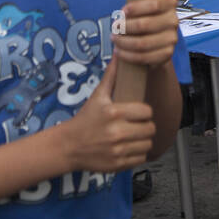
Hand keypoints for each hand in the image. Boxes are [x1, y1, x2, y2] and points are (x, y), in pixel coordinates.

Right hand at [59, 55, 155, 173]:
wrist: (69, 146)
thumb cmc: (86, 118)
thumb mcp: (98, 95)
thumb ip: (111, 75)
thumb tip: (119, 54)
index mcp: (114, 112)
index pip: (146, 112)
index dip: (144, 112)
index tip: (138, 112)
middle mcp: (116, 132)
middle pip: (150, 129)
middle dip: (145, 126)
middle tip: (137, 124)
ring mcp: (117, 150)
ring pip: (147, 144)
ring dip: (143, 140)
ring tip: (135, 136)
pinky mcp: (117, 164)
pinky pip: (141, 158)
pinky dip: (138, 154)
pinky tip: (129, 147)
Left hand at [111, 0, 178, 68]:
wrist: (156, 37)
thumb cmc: (145, 17)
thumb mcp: (142, 6)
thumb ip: (134, 8)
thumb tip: (121, 16)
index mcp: (169, 3)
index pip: (154, 5)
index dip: (135, 8)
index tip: (122, 12)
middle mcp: (173, 20)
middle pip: (145, 25)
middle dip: (125, 27)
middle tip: (114, 28)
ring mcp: (172, 38)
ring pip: (143, 43)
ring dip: (124, 42)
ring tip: (115, 39)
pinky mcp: (167, 53)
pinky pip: (144, 57)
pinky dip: (128, 55)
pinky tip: (120, 51)